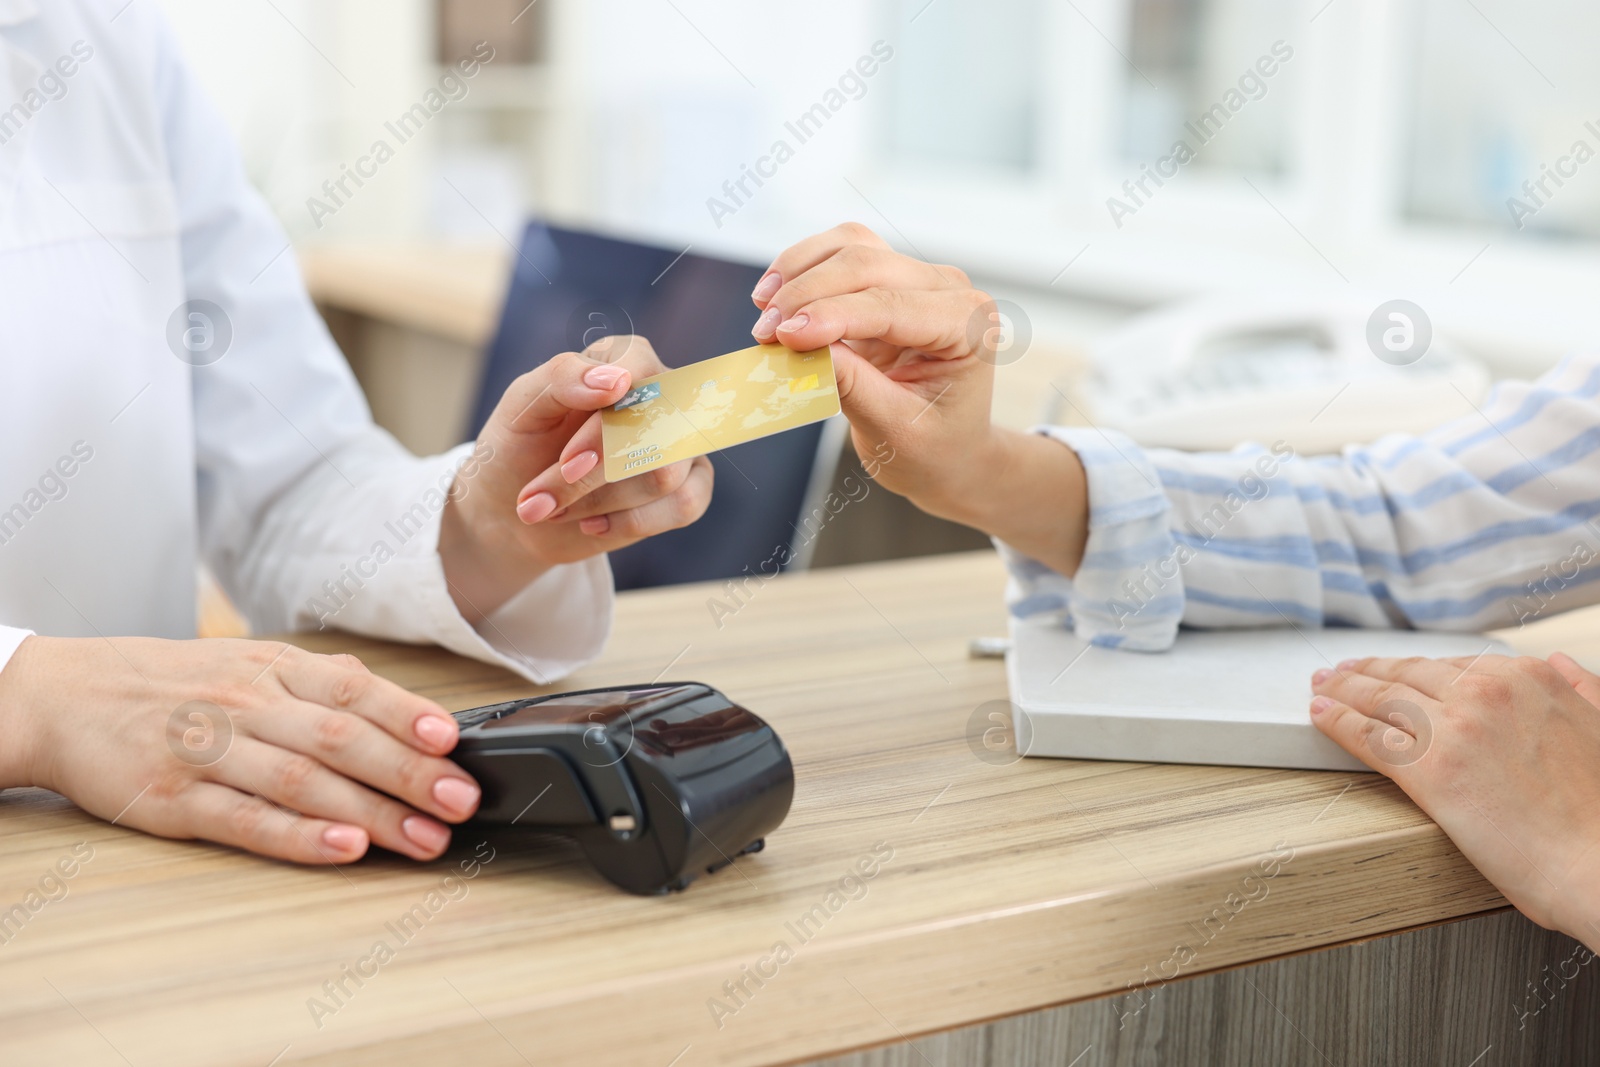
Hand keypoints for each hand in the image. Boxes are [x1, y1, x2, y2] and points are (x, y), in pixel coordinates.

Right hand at [0, 635, 480, 864]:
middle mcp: (246, 704)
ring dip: (372, 813)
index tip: (454, 743)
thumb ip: (323, 684)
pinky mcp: (175, 801)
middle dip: (408, 772)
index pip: (353, 689)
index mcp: (271, 667)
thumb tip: (410, 710)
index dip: (408, 715)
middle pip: (340, 738)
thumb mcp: (250, 661)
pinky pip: (247, 820)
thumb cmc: (177, 683)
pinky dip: (300, 836)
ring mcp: (209, 752)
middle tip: (461, 801)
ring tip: (424, 838)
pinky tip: (344, 849)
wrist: (64, 696)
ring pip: (303, 781)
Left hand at [439, 335, 713, 619]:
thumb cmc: (519, 448)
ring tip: (554, 509)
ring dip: (598, 501)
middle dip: (593, 475)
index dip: (607, 423)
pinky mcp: (690, 487)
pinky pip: (685, 504)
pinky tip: (593, 523)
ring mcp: (682, 442)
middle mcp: (663, 394)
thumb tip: (618, 381)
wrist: (513, 511)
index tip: (569, 461)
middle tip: (538, 500)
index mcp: (625, 360)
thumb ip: (563, 377)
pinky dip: (629, 523)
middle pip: (655, 429)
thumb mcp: (521, 407)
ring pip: (665, 475)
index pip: (641, 370)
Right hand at [751, 222, 1089, 574]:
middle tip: (763, 334)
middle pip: (868, 264)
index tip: (783, 336)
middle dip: (807, 294)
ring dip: (800, 270)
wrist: (948, 455)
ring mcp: (919, 279)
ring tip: (763, 309)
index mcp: (966, 326)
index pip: (891, 306)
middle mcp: (949, 290)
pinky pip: (841, 253)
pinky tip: (774, 297)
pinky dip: (803, 268)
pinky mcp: (888, 280)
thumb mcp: (895, 431)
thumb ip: (853, 387)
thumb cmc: (933, 450)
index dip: (832, 315)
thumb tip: (802, 348)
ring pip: (851, 245)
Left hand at [1311, 652, 1599, 948]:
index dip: (1414, 668)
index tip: (1396, 669)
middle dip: (1369, 672)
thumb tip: (1557, 662)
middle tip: (1342, 672)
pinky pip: (1367, 735)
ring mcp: (1454, 728)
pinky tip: (1320, 714)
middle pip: (1408, 675)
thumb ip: (1579, 688)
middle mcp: (1487, 692)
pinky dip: (1336, 720)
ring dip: (1343, 689)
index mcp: (1529, 679)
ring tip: (1322, 687)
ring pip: (1381, 698)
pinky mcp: (1428, 770)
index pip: (1452, 665)